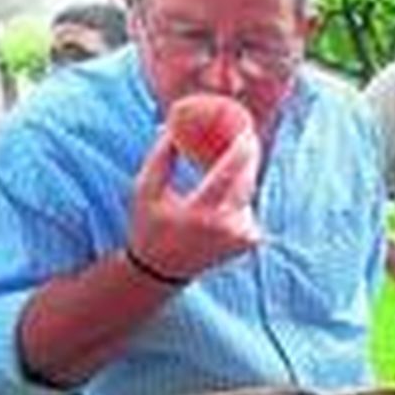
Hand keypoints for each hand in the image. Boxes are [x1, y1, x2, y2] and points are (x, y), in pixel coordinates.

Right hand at [127, 128, 261, 281]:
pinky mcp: (250, 242)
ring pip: (249, 192)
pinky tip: (227, 189)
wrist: (162, 270)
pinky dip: (240, 194)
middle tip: (245, 133)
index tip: (246, 129)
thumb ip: (161, 157)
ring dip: (242, 174)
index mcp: (200, 214)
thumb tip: (173, 124)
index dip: (241, 149)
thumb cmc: (149, 225)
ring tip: (230, 160)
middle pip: (247, 180)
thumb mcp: (144, 189)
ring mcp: (241, 237)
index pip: (228, 175)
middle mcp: (226, 228)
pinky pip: (250, 206)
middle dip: (249, 155)